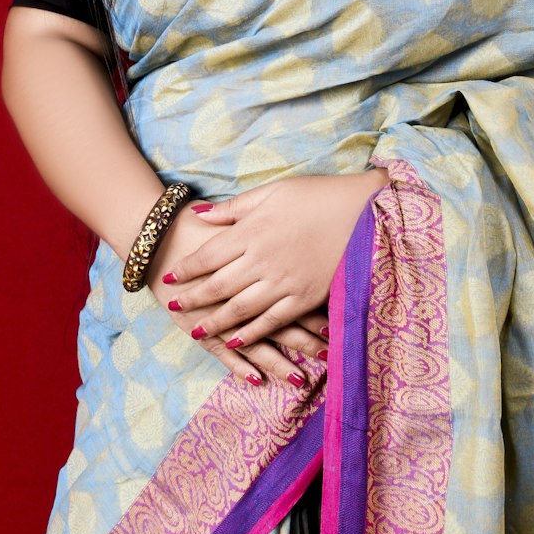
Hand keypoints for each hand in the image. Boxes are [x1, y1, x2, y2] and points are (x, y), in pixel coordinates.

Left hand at [154, 170, 389, 384]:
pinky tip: (236, 341)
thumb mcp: (274, 191)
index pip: (209, 255)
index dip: (187, 269)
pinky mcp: (305, 297)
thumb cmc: (318, 195)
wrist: (363, 211)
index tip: (170, 277)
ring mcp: (284, 281)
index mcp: (253, 230)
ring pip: (241, 309)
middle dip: (194, 299)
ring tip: (197, 332)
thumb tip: (201, 214)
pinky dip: (252, 334)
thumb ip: (236, 207)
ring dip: (216, 322)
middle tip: (174, 308)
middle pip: (218, 285)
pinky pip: (272, 321)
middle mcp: (263, 259)